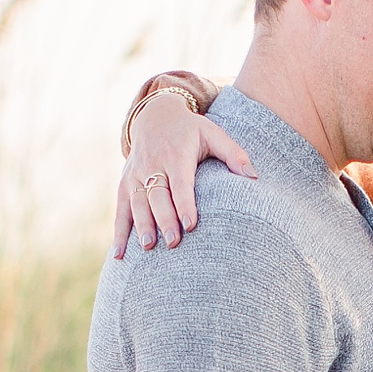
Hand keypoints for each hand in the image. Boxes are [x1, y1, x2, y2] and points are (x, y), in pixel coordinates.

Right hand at [114, 97, 252, 256]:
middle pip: (157, 196)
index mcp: (176, 155)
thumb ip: (233, 153)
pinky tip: (120, 255)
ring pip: (136, 203)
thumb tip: (253, 177)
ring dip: (142, 226)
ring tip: (148, 247)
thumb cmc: (191, 130)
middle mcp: (153, 165)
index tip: (190, 225)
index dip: (184, 204)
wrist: (154, 116)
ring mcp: (135, 175)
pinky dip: (119, 232)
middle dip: (164, 219)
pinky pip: (121, 209)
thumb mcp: (213, 133)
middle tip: (173, 242)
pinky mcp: (124, 184)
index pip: (180, 183)